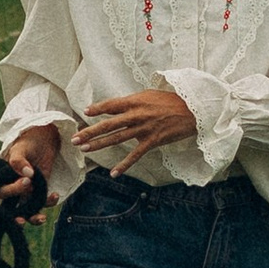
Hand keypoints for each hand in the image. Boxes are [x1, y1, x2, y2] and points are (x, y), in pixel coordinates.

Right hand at [0, 127, 57, 215]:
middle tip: (26, 215)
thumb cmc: (27, 141)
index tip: (27, 181)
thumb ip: (19, 160)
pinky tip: (55, 195)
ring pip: (26, 210)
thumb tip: (26, 173)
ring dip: (33, 217)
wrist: (43, 139)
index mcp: (2, 177)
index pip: (2, 190)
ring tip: (42, 218)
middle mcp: (12, 187)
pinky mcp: (39, 192)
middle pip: (11, 206)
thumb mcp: (21, 148)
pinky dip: (48, 202)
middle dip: (18, 214)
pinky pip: (41, 203)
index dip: (13, 190)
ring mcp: (26, 191)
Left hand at [79, 87, 197, 176]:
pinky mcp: (152, 141)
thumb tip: (118, 106)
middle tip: (75, 138)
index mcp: (135, 101)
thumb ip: (133, 101)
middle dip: (90, 132)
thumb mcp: (150, 95)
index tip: (85, 112)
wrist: (193, 110)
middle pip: (108, 124)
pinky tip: (114, 173)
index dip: (97, 108)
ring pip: (117, 138)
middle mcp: (136, 114)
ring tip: (85, 149)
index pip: (111, 105)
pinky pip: (135, 155)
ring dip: (99, 144)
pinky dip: (124, 165)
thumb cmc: (172, 100)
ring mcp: (144, 128)